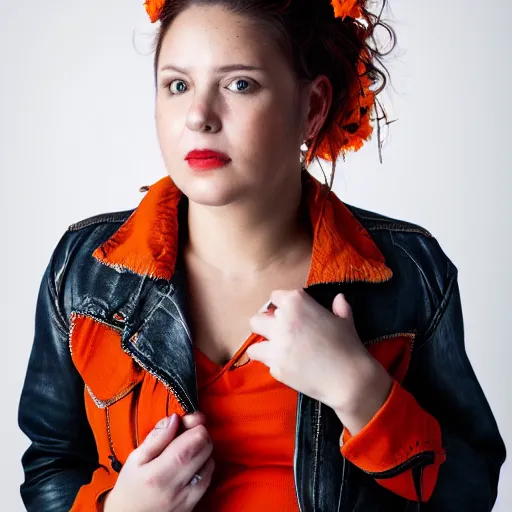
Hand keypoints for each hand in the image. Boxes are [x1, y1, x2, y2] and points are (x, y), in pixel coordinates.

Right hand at [103, 412, 213, 511]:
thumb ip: (157, 437)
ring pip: (210, 462)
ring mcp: (187, 499)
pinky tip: (189, 467)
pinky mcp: (193, 505)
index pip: (194, 441)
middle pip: (206, 448)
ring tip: (184, 452)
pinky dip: (203, 467)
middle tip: (185, 434)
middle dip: (199, 435)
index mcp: (158, 473)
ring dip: (202, 451)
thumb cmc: (129, 488)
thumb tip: (175, 419)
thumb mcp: (135, 459)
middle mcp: (176, 487)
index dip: (195, 425)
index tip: (186, 421)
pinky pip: (208, 478)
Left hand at [246, 290, 391, 433]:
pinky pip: (266, 364)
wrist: (349, 378)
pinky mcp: (275, 367)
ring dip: (264, 347)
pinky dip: (274, 365)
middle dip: (265, 326)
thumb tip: (339, 298)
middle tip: (279, 334)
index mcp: (297, 303)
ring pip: (253, 345)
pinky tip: (288, 366)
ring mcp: (276, 345)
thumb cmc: (348, 346)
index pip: (275, 297)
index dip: (281, 306)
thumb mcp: (344, 320)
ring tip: (277, 352)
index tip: (287, 314)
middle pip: (257, 319)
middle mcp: (282, 321)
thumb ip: (338, 307)